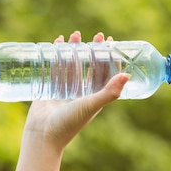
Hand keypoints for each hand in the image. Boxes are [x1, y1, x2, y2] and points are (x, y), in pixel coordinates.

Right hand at [23, 31, 129, 149]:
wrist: (42, 136)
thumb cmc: (69, 123)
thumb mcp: (92, 105)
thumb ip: (109, 91)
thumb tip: (128, 75)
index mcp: (96, 96)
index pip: (107, 73)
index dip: (110, 58)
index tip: (111, 42)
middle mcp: (83, 92)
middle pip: (91, 66)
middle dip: (94, 50)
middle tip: (97, 35)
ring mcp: (66, 90)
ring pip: (73, 64)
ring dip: (75, 49)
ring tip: (75, 35)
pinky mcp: (50, 88)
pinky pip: (55, 68)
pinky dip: (57, 55)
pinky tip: (57, 43)